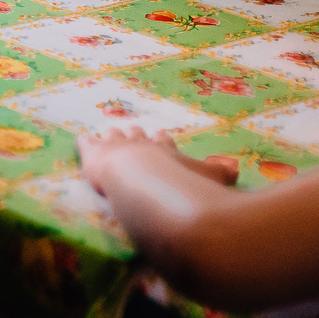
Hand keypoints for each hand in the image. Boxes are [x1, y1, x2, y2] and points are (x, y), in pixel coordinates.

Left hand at [79, 126, 235, 194]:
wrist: (147, 183)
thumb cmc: (181, 183)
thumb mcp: (208, 178)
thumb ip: (221, 173)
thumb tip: (236, 167)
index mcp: (166, 148)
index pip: (164, 140)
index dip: (162, 141)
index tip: (161, 137)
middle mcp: (140, 143)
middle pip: (137, 134)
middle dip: (136, 136)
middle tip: (134, 133)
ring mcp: (116, 146)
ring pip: (113, 135)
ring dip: (113, 138)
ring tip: (112, 137)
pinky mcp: (94, 154)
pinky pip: (86, 142)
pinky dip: (85, 142)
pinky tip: (82, 140)